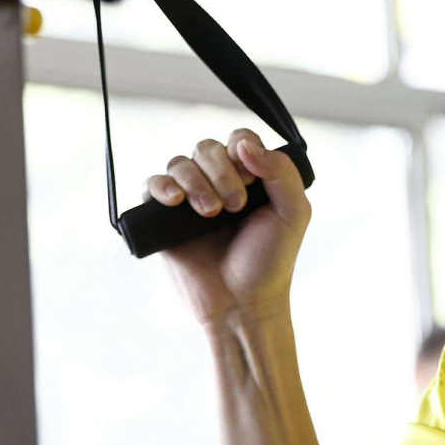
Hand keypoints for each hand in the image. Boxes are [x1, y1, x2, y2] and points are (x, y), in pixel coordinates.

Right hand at [143, 128, 311, 329]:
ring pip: (179, 163)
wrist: (240, 304)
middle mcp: (220, 182)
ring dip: (195, 182)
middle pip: (207, 148)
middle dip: (220, 172)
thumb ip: (281, 172)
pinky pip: (152, 185)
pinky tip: (174, 202)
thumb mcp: (293, 214)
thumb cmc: (270, 261)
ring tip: (210, 214)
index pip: (239, 140)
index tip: (253, 182)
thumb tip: (245, 144)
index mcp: (252, 177)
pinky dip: (160, 186)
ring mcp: (191, 198)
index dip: (242, 152)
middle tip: (234, 206)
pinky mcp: (164, 218)